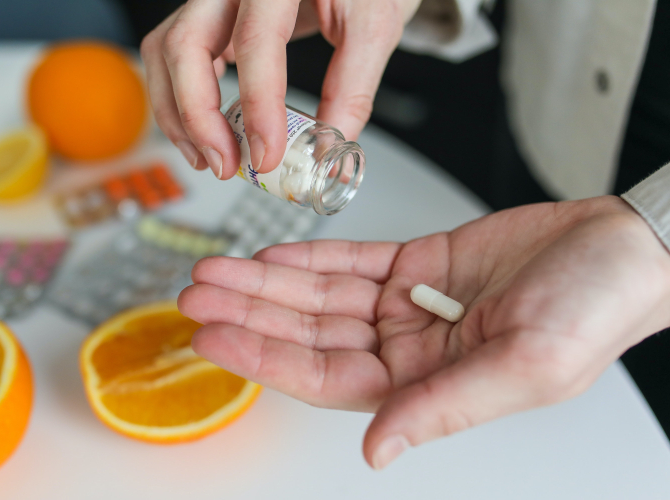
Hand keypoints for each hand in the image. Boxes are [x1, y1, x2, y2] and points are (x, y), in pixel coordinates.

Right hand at [140, 0, 421, 178]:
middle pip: (184, 45)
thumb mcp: (375, 25)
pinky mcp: (208, 15)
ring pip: (164, 51)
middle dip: (198, 117)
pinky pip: (173, 55)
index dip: (258, 106)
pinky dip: (180, 100)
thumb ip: (352, 88)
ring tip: (210, 158)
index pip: (255, 41)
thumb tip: (325, 151)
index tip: (267, 155)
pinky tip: (207, 132)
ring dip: (178, 115)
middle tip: (226, 164)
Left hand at [178, 196, 669, 468]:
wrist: (619, 251)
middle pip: (309, 333)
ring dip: (268, 282)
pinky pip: (352, 262)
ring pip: (320, 295)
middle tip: (197, 295)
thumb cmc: (591, 311)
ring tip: (217, 269)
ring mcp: (407, 305)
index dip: (264, 357)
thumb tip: (377, 450)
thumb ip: (444, 407)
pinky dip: (311, 257)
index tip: (214, 335)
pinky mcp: (416, 264)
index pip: (324, 376)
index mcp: (426, 386)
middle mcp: (407, 349)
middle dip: (251, 313)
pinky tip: (274, 255)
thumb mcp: (523, 367)